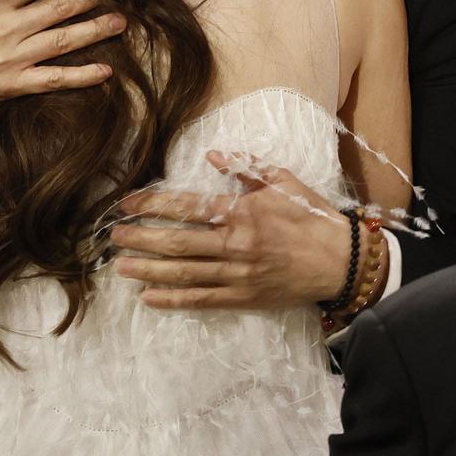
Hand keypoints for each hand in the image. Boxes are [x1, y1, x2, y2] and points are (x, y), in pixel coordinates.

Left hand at [111, 154, 354, 309]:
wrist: (342, 262)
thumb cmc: (314, 217)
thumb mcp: (285, 182)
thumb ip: (247, 168)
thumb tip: (213, 155)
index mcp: (243, 212)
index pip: (188, 206)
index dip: (154, 204)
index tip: (128, 203)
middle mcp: (235, 244)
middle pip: (177, 242)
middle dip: (141, 238)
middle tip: (113, 236)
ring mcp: (238, 275)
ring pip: (183, 273)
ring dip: (148, 269)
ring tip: (120, 265)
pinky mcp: (244, 298)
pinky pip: (202, 300)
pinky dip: (173, 299)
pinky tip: (148, 297)